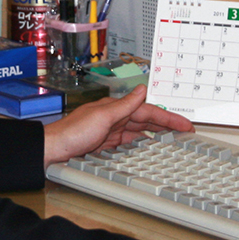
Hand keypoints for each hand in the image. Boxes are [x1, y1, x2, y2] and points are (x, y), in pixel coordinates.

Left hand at [43, 84, 193, 167]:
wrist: (54, 149)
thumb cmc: (73, 132)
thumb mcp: (102, 116)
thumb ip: (125, 105)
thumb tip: (142, 89)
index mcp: (115, 108)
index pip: (148, 111)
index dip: (167, 117)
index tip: (184, 124)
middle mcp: (114, 118)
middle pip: (146, 120)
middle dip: (166, 124)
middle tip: (185, 131)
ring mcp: (110, 131)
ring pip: (139, 131)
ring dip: (156, 133)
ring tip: (172, 138)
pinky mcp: (105, 144)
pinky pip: (129, 142)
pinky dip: (141, 143)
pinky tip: (148, 147)